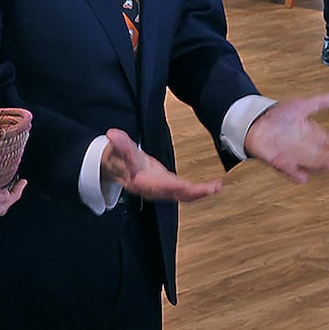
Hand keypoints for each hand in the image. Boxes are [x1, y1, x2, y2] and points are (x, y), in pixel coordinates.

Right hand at [101, 128, 221, 202]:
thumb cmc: (120, 158)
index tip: (187, 186)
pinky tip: (212, 187)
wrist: (119, 168)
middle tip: (212, 188)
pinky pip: (185, 192)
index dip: (173, 187)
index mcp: (142, 182)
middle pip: (176, 194)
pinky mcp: (169, 186)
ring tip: (216, 187)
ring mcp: (162, 189)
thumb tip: (112, 134)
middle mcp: (154, 189)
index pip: (159, 186)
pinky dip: (198, 191)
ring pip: (183, 195)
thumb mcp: (119, 149)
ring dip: (200, 193)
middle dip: (194, 192)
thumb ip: (119, 143)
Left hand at [243, 94, 328, 183]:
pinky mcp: (281, 162)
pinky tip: (303, 177)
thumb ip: (318, 103)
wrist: (254, 122)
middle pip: (327, 153)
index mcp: (313, 135)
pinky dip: (295, 174)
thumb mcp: (301, 105)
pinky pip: (289, 170)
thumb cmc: (277, 116)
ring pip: (313, 163)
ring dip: (322, 164)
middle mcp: (307, 148)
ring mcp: (295, 156)